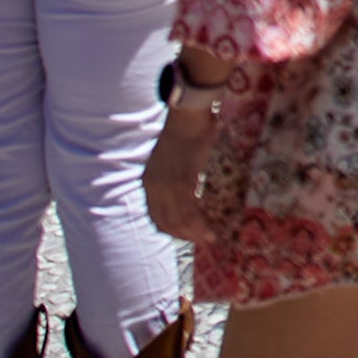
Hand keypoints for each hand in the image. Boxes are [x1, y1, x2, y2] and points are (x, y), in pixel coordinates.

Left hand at [142, 95, 216, 241]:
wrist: (188, 117)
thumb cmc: (184, 132)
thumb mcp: (170, 158)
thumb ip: (174, 174)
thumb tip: (188, 184)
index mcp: (148, 182)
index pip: (155, 215)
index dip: (170, 228)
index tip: (185, 234)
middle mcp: (154, 188)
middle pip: (165, 222)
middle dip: (183, 235)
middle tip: (200, 240)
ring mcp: (167, 187)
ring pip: (178, 221)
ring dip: (194, 234)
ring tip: (208, 239)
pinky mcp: (182, 183)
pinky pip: (190, 212)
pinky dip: (200, 225)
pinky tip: (209, 231)